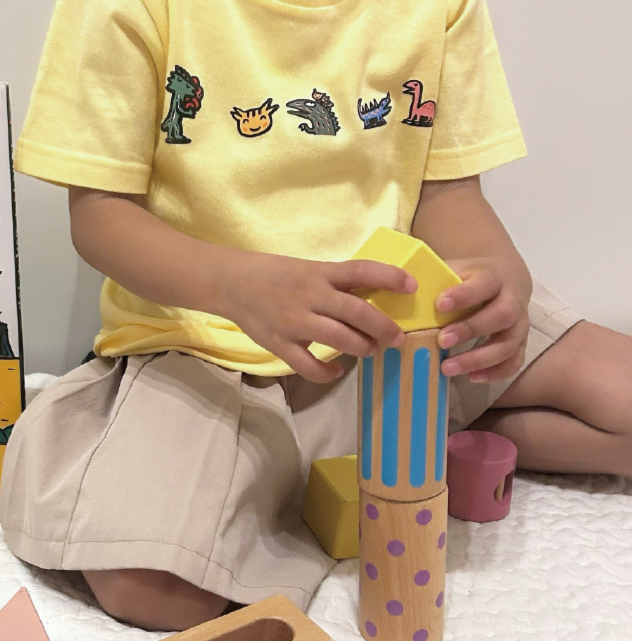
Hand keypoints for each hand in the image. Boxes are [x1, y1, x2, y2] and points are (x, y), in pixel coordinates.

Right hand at [221, 254, 415, 382]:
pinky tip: (336, 370)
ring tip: (370, 350)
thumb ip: (334, 282)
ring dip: (363, 348)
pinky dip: (328, 372)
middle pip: (358, 312)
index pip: (360, 271)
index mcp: (318, 273)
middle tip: (397, 337)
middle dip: (384, 328)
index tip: (411, 286)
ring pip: (341, 340)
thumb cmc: (272, 273)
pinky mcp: (280, 343)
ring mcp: (294, 321)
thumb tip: (372, 296)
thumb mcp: (306, 268)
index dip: (389, 277)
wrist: (230, 282)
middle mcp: (310, 295)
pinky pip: (309, 366)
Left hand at [435, 258, 530, 381]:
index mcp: (494, 278)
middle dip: (471, 329)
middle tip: (442, 340)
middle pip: (501, 316)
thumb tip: (402, 293)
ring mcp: (520, 325)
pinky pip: (515, 361)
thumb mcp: (457, 270)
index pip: (484, 284)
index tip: (439, 304)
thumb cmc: (471, 277)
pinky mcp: (520, 343)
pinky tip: (472, 377)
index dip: (464, 295)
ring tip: (448, 367)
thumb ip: (437, 281)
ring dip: (479, 358)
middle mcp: (512, 301)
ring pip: (508, 344)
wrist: (505, 277)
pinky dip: (496, 373)